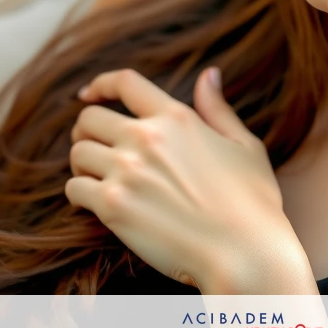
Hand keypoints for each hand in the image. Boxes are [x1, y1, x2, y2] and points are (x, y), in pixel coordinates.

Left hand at [66, 67, 305, 292]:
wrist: (245, 254)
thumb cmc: (253, 204)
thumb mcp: (244, 146)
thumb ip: (218, 109)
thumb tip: (209, 73)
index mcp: (177, 118)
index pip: (125, 83)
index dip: (101, 84)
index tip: (88, 93)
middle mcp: (146, 137)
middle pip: (89, 118)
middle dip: (87, 131)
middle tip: (94, 149)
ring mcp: (127, 170)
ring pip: (78, 153)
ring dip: (83, 165)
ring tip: (97, 179)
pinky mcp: (113, 205)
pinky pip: (74, 189)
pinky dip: (79, 195)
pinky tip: (94, 204)